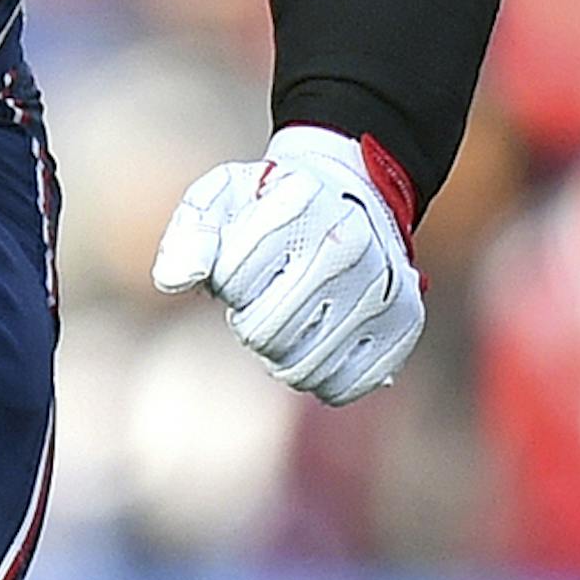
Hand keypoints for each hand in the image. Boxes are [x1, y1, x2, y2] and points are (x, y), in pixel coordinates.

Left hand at [150, 123, 423, 406]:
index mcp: (299, 204)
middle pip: (263, 334)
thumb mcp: (220, 200)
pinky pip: (344, 387)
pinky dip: (322, 378)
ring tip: (295, 317)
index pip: (232, 282)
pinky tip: (323, 343)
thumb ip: (190, 236)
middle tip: (269, 297)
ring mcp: (382, 286)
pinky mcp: (404, 323)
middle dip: (251, 322)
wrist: (352, 192)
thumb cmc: (271, 206)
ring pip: (302, 368)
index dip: (229, 281)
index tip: (249, 259)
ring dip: (283, 353)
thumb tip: (175, 280)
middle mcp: (348, 244)